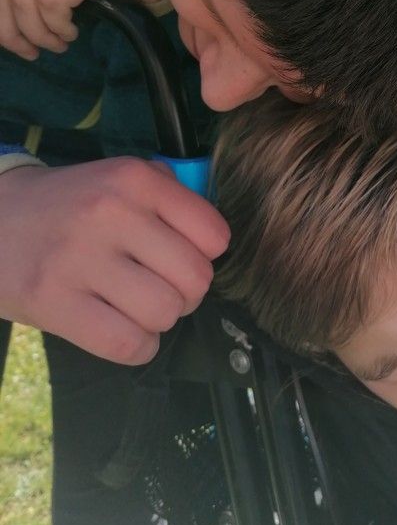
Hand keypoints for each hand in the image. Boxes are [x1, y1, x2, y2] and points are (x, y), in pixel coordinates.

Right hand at [0, 158, 229, 363]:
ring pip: (165, 312)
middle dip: (187, 293)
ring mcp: (81, 258)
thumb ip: (171, 195)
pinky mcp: (54, 302)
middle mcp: (112, 213)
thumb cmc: (72, 203)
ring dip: (160, 320)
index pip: (214, 235)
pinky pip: (128, 344)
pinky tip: (125, 331)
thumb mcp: (120, 177)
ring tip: (137, 306)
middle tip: (161, 287)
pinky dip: (138, 347)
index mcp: (135, 179)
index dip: (207, 255)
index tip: (183, 257)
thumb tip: (212, 238)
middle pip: (195, 278)